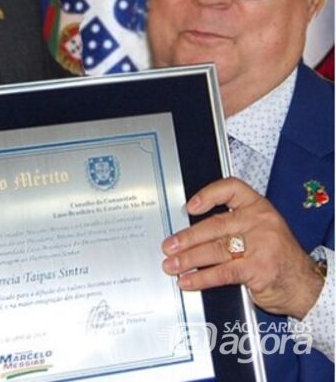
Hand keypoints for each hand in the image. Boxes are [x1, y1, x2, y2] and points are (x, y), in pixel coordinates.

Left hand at [161, 177, 323, 318]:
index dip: (208, 194)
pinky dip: (201, 277)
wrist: (305, 284)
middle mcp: (260, 222)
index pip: (231, 189)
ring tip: (171, 264)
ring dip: (188, 259)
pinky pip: (222, 272)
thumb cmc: (277, 255)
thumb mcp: (261, 230)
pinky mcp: (258, 269)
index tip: (189, 206)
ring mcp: (261, 246)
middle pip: (215, 225)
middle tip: (169, 245)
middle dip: (187, 237)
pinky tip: (188, 281)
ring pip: (215, 249)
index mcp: (258, 207)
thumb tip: (190, 232)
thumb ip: (233, 224)